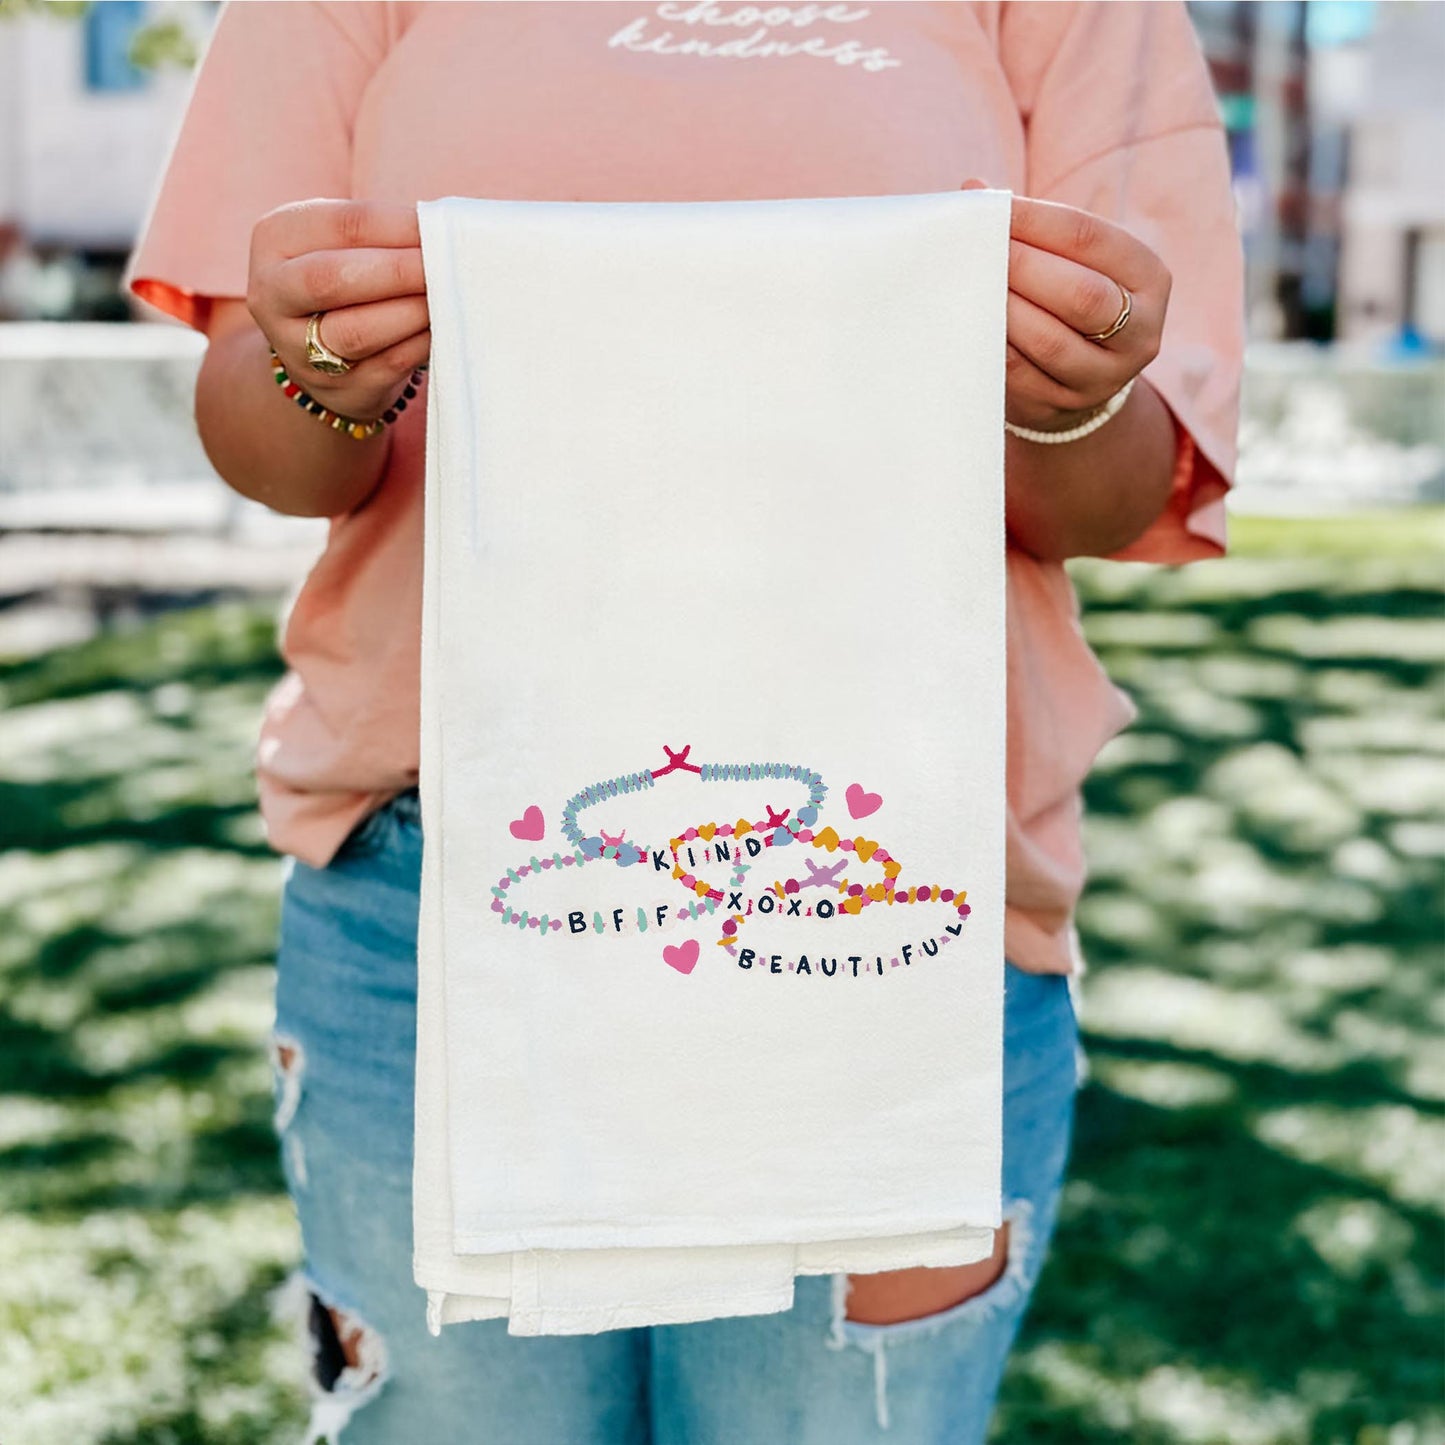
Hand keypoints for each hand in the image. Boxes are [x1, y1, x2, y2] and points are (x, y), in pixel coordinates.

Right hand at [246, 198, 430, 421]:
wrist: (319, 354)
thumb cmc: (347, 280)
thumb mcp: (347, 244)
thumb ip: (384, 235)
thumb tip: (446, 230)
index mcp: (276, 238)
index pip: (343, 224)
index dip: (399, 226)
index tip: (443, 226)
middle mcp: (273, 294)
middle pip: (332, 278)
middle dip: (398, 271)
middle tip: (447, 264)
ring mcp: (297, 348)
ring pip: (356, 331)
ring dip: (411, 312)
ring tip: (448, 297)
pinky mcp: (336, 388)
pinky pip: (385, 365)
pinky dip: (420, 344)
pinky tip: (442, 329)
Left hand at [962, 178, 1170, 432]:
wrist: (1078, 381)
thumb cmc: (1068, 299)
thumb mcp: (1071, 261)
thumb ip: (1032, 228)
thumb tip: (972, 192)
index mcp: (1149, 278)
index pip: (1091, 238)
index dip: (1036, 220)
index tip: (988, 206)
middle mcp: (1139, 332)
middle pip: (1080, 294)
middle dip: (1022, 267)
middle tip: (974, 248)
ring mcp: (1104, 377)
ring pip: (1049, 341)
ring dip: (1003, 309)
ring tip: (966, 284)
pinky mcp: (1064, 407)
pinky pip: (1020, 376)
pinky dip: (991, 345)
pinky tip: (967, 323)